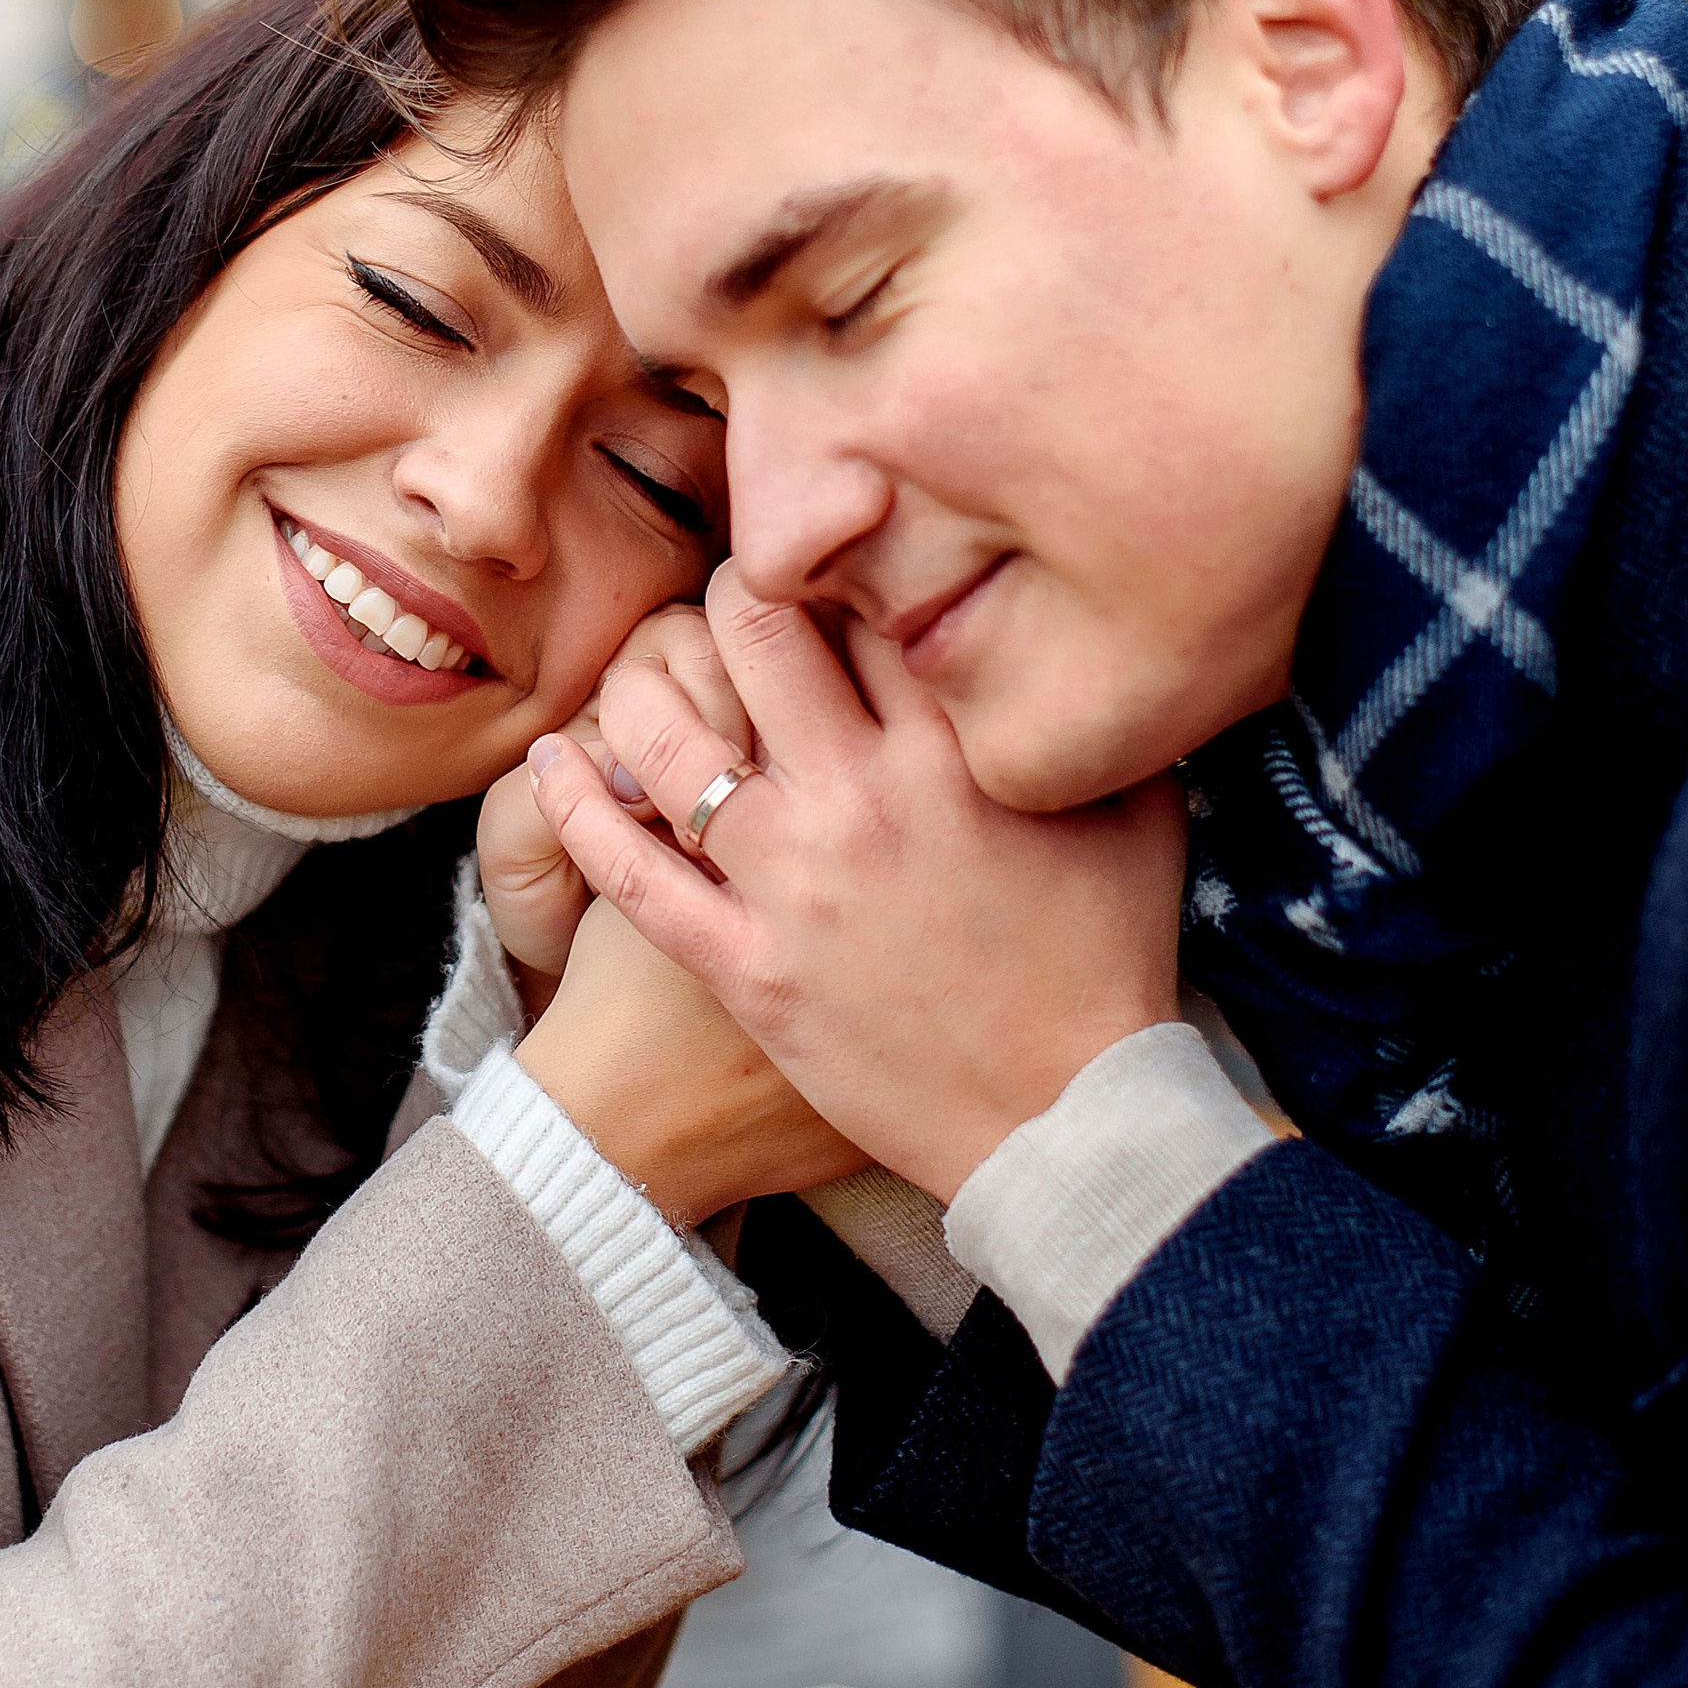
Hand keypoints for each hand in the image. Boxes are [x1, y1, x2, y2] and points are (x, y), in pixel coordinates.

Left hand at [528, 566, 1186, 1203]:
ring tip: (633, 673)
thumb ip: (1087, 720)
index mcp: (954, 749)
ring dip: (638, 688)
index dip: (832, 566)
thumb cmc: (1108, 966)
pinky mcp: (748, 970)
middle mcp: (862, 798)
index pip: (862, 602)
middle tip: (723, 600)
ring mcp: (795, 886)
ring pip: (671, 741)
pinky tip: (551, 763)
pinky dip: (580, 812)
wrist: (1067, 1121)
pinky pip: (635, 876)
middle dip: (729, 595)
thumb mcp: (1136, 816)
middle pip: (755, 635)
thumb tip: (1070, 645)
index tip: (819, 565)